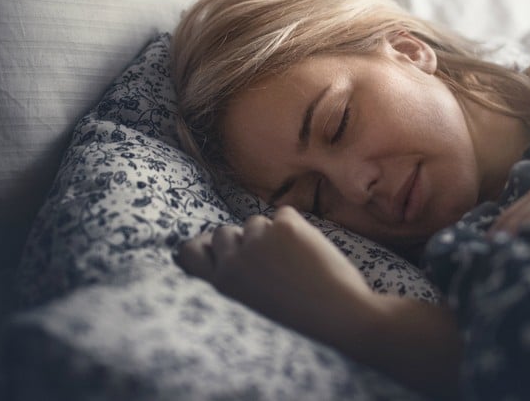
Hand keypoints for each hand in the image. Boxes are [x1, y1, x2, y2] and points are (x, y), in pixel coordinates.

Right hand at [176, 206, 375, 340]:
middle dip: (244, 240)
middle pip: (224, 232)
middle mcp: (233, 262)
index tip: (216, 248)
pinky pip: (283, 214)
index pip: (189, 252)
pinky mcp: (285, 227)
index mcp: (222, 284)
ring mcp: (258, 241)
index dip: (203, 246)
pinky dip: (296, 227)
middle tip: (271, 263)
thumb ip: (233, 272)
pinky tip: (308, 252)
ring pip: (255, 222)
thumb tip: (218, 239)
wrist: (339, 315)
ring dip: (272, 234)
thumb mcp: (251, 300)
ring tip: (293, 264)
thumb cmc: (298, 310)